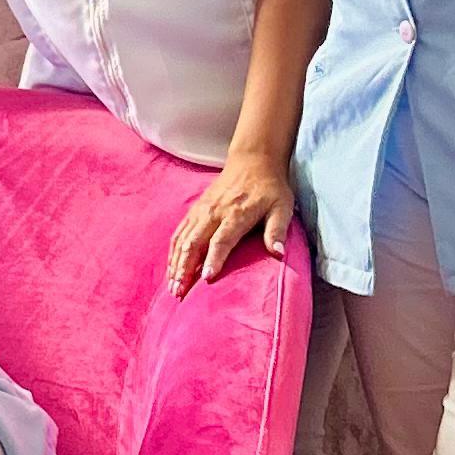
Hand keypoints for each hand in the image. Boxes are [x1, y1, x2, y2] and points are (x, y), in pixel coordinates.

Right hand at [166, 149, 296, 293]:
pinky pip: (179, 233)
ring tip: (172, 286)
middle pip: (194, 243)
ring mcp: (201, 211)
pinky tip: (171, 268)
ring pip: (182, 240)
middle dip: (184, 269)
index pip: (221, 240)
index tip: (206, 279)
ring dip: (175, 264)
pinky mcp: (195, 210)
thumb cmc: (270, 188)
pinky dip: (172, 252)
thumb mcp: (282, 207)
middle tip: (180, 292)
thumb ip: (277, 231)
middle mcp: (214, 212)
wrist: (252, 161)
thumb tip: (278, 253)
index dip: (213, 260)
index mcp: (236, 214)